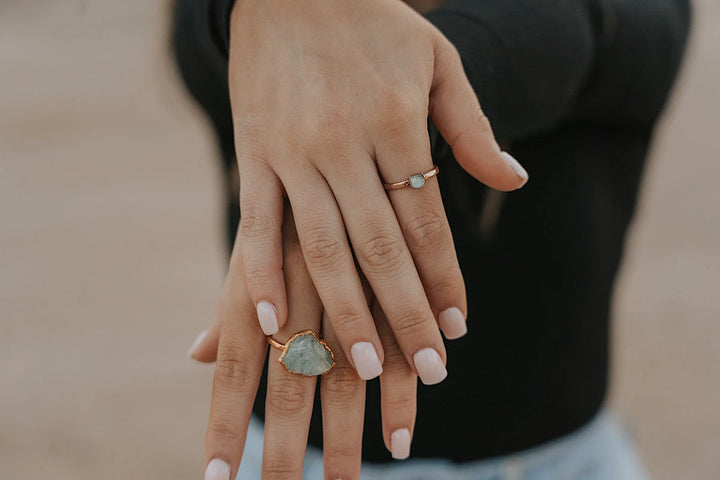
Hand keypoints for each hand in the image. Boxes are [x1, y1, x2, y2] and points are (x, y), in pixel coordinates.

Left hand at [191, 206, 417, 478]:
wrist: (334, 108)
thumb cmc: (288, 184)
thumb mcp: (252, 240)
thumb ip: (230, 303)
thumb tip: (194, 355)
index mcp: (255, 277)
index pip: (232, 366)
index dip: (222, 424)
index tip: (217, 479)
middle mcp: (295, 284)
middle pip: (290, 382)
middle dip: (287, 446)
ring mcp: (344, 277)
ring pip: (349, 369)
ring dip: (353, 428)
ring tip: (355, 476)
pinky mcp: (391, 265)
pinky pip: (401, 334)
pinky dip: (406, 377)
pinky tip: (408, 419)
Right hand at [228, 0, 527, 384]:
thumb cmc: (377, 23)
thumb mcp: (441, 63)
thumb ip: (473, 128)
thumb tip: (514, 180)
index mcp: (400, 123)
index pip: (427, 221)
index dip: (444, 280)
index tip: (456, 332)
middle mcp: (347, 143)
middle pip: (381, 247)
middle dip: (405, 315)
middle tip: (427, 374)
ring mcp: (295, 150)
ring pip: (323, 245)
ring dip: (345, 311)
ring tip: (362, 367)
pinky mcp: (253, 151)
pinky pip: (257, 221)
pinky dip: (262, 273)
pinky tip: (271, 321)